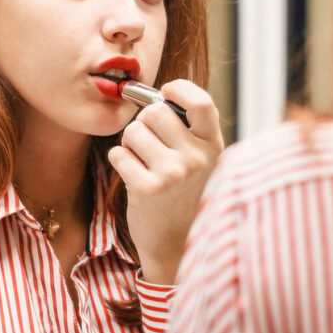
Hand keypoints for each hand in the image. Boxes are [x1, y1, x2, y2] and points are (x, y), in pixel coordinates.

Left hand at [107, 79, 223, 283]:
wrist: (175, 244)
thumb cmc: (182, 195)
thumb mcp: (200, 161)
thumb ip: (187, 129)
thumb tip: (152, 94)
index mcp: (213, 146)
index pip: (201, 102)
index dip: (179, 89)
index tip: (165, 92)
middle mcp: (197, 158)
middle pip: (155, 112)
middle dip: (143, 122)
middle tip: (147, 142)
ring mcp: (173, 173)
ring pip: (133, 131)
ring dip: (129, 144)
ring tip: (142, 163)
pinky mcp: (147, 188)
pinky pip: (118, 154)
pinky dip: (119, 161)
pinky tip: (133, 177)